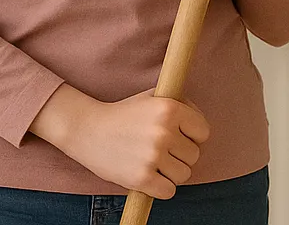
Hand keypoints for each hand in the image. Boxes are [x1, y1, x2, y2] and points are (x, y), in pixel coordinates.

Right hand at [51, 88, 209, 199]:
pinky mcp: (142, 178)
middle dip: (178, 154)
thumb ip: (178, 104)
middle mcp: (163, 131)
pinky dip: (159, 187)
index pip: (203, 132)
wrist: (86, 129)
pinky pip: (169, 191)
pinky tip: (146, 174)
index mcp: (168, 108)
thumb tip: (200, 123)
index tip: (176, 136)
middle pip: (194, 156)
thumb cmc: (121, 115)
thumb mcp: (149, 98)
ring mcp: (153, 156)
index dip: (191, 135)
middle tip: (157, 148)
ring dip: (170, 172)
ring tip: (150, 161)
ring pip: (184, 175)